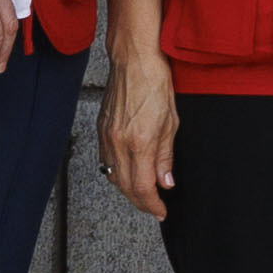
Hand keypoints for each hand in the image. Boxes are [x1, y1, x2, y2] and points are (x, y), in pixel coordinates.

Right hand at [103, 31, 177, 218]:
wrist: (134, 60)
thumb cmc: (156, 83)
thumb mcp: (171, 122)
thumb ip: (166, 156)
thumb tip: (166, 181)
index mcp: (139, 142)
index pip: (143, 187)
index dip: (152, 204)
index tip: (161, 211)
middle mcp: (118, 143)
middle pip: (125, 187)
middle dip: (141, 202)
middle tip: (155, 207)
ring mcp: (106, 137)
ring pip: (114, 177)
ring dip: (129, 189)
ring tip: (145, 192)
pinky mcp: (100, 130)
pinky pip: (106, 162)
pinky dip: (118, 173)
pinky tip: (130, 172)